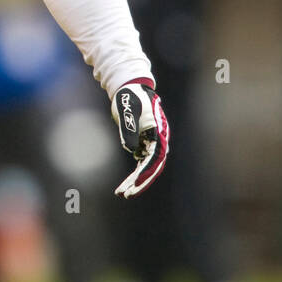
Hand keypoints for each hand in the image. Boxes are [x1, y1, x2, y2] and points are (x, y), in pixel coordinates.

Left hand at [110, 78, 168, 197]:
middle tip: (126, 195)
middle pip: (153, 167)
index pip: (155, 158)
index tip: (135, 184)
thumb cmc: (129, 97)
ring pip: (147, 167)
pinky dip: (135, 173)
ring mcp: (152, 142)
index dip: (146, 173)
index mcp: (158, 132)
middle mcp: (159, 139)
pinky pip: (141, 162)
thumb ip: (129, 130)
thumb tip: (131, 150)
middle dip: (141, 182)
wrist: (129, 86)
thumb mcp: (127, 112)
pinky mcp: (144, 142)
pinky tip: (125, 183)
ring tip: (122, 193)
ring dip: (136, 180)